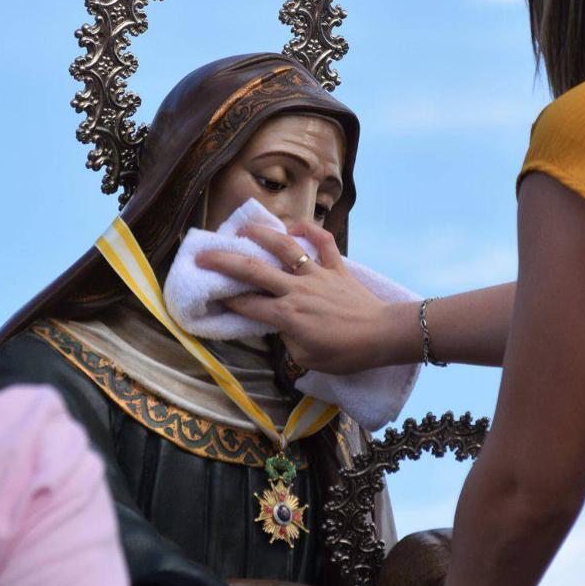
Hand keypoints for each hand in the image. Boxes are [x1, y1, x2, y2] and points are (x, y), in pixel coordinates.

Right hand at [195, 222, 404, 374]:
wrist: (381, 335)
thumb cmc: (345, 353)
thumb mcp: (306, 358)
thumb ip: (288, 338)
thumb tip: (281, 324)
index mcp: (286, 315)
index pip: (246, 304)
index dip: (224, 299)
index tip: (207, 292)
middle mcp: (296, 289)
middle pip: (254, 270)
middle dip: (224, 261)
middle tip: (202, 255)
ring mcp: (317, 274)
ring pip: (285, 247)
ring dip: (262, 234)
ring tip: (243, 227)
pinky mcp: (337, 267)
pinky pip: (324, 242)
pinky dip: (310, 230)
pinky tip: (295, 227)